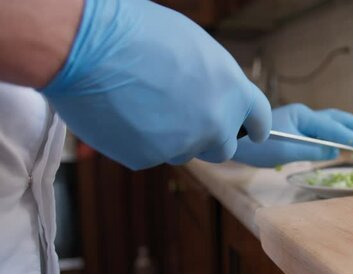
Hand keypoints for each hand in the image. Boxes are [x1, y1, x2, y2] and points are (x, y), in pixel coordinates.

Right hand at [41, 0, 270, 169]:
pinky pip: (151, 155)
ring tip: (144, 105)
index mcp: (233, 91)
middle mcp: (215, 124)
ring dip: (173, 138)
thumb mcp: (195, 47)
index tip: (256, 133)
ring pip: (185, 152)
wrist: (89, 47)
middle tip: (186, 119)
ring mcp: (183, 145)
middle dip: (210, 138)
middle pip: (224, 147)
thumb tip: (211, 95)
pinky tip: (123, 114)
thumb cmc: (139, 33)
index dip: (256, 127)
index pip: (260, 120)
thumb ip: (214, 80)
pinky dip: (140, 141)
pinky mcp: (149, 159)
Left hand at [233, 103, 352, 166]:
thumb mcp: (286, 152)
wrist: (235, 140)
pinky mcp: (299, 129)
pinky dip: (342, 134)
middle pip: (341, 119)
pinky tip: (350, 141)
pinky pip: (326, 130)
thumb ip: (312, 151)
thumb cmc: (257, 146)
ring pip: (335, 123)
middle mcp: (306, 115)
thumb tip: (335, 152)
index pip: (336, 129)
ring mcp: (302, 120)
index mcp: (303, 117)